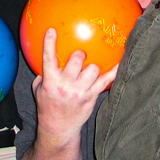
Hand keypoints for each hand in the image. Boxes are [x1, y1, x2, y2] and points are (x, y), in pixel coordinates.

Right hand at [33, 28, 116, 142]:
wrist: (58, 128)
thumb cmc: (48, 106)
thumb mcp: (38, 90)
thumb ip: (43, 74)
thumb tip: (48, 57)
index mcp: (50, 81)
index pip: (48, 59)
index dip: (49, 43)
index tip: (52, 30)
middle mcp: (65, 85)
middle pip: (77, 60)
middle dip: (80, 54)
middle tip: (80, 54)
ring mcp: (80, 91)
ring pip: (93, 69)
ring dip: (92, 66)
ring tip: (91, 66)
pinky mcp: (91, 97)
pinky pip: (105, 81)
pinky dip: (114, 71)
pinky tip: (121, 62)